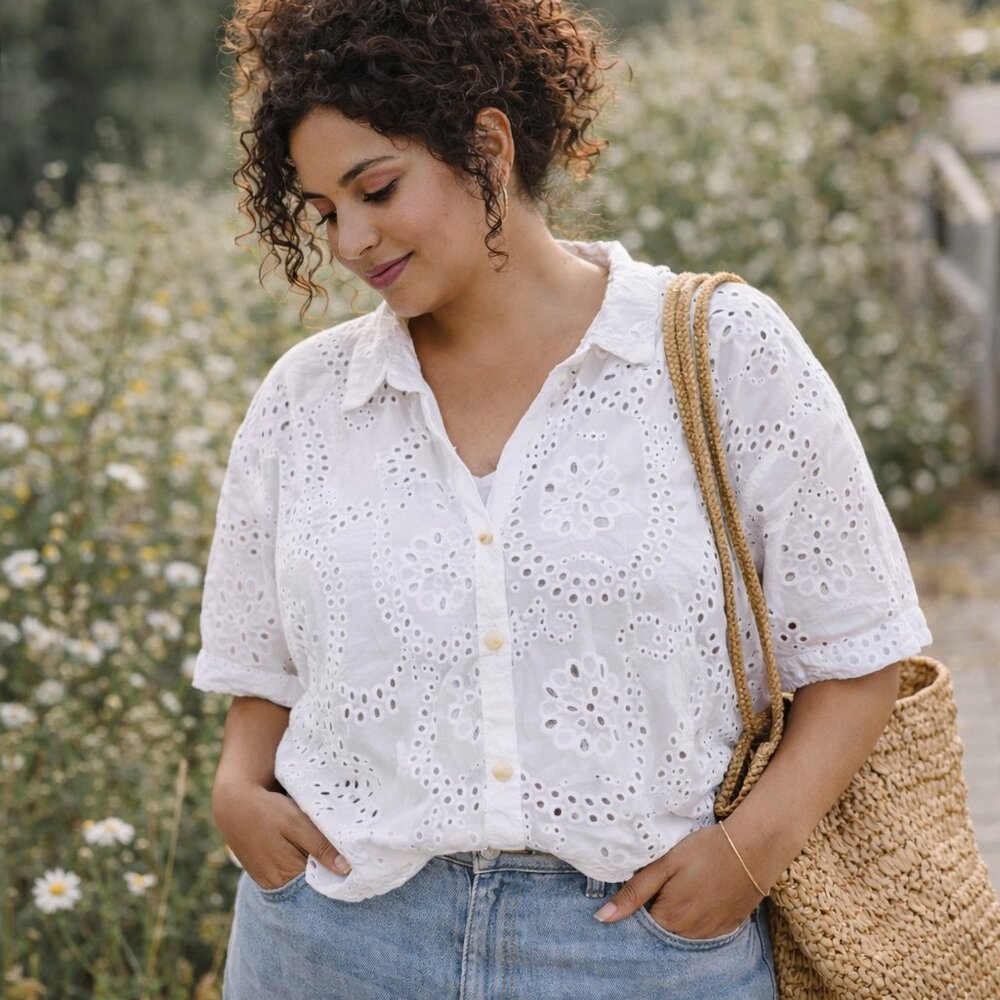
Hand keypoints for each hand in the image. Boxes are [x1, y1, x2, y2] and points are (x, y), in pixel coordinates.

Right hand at [212, 782, 351, 889]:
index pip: (321, 883)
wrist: (234, 804)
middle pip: (311, 885)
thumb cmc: (267, 810)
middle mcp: (276, 884)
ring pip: (300, 880)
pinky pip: (289, 875)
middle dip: (328, 873)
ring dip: (314, 869)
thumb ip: (320, 845)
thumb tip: (345, 869)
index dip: (337, 874)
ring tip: (329, 853)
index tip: (355, 863)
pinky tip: (308, 852)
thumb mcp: (296, 822)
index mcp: (286, 873)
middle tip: (347, 856)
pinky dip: (301, 866)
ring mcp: (268, 881)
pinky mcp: (263, 874)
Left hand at [593, 823, 763, 937]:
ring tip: (686, 882)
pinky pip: (703, 929)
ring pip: (682, 929)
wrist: (753, 848)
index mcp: (669, 918)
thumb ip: (634, 892)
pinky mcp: (728, 926)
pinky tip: (702, 891)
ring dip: (678, 912)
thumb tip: (602, 917)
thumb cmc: (705, 850)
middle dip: (657, 908)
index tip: (645, 882)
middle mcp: (689, 933)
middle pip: (662, 927)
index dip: (639, 902)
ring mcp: (710, 932)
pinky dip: (697, 914)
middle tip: (667, 879)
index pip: (641, 922)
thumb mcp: (665, 864)